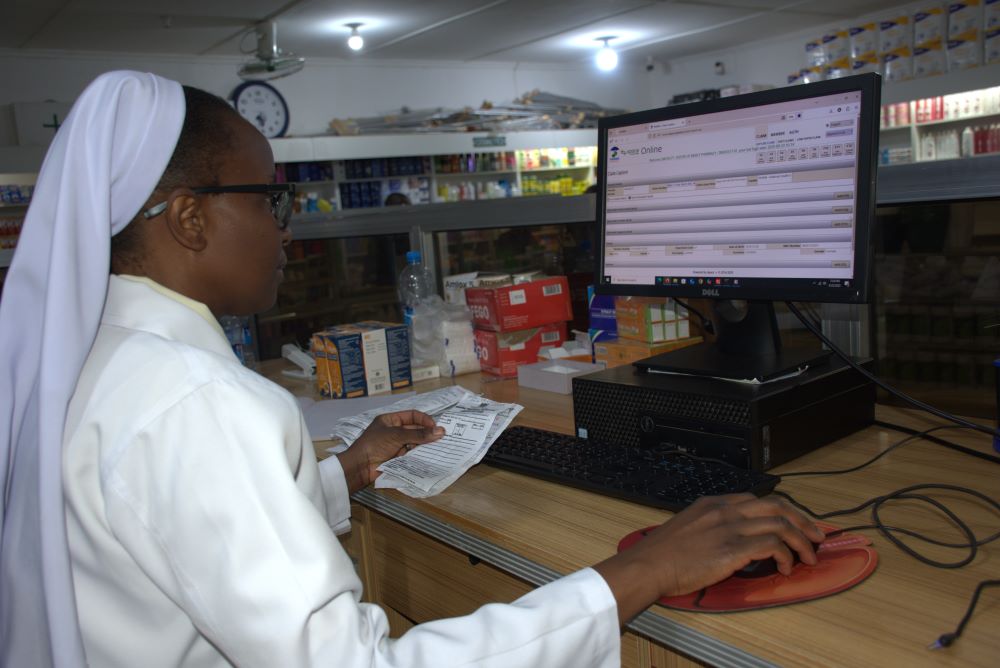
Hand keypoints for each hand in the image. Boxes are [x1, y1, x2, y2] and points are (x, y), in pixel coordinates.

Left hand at [336, 410, 444, 491]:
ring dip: (425, 444)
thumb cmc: (375, 444)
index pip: (412, 416)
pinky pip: (412, 454)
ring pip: (415, 442)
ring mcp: (396, 445)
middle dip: (427, 433)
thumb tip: (440, 431)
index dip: (425, 420)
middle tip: (442, 438)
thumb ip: (419, 434)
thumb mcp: (397, 435)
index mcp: (390, 420)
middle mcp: (394, 431)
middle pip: (415, 429)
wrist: (360, 467)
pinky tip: (429, 455)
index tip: (436, 427)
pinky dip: (420, 454)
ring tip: (438, 447)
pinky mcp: (398, 458)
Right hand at [594, 494, 823, 623]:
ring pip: (780, 524)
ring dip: (801, 542)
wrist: (649, 564)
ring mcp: (730, 527)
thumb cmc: (662, 553)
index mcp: (714, 503)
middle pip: (777, 506)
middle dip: (802, 520)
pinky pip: (772, 545)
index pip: (759, 500)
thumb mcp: (688, 527)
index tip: (796, 523)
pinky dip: (786, 555)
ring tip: (808, 557)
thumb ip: (711, 526)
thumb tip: (731, 539)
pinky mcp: (733, 548)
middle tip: (816, 536)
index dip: (784, 511)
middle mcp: (725, 510)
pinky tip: (785, 567)